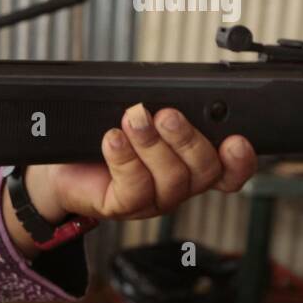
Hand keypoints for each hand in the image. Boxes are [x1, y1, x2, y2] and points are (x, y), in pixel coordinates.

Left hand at [10, 104, 256, 254]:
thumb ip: (162, 111)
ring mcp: (153, 200)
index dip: (240, 160)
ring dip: (152, 144)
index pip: (230, 170)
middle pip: (204, 170)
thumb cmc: (103, 141)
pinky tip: (112, 139)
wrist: (61, 168)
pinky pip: (134, 187)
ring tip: (133, 119)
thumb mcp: (139, 121)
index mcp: (191, 164)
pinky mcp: (124, 207)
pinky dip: (124, 158)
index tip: (236, 140)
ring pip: (171, 178)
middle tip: (165, 114)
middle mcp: (179, 185)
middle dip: (187, 138)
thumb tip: (172, 94)